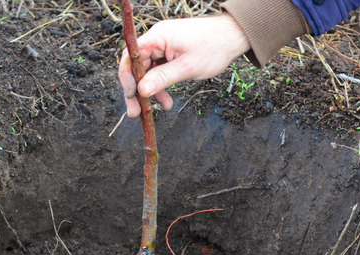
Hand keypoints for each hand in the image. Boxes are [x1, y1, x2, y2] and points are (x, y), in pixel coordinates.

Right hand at [118, 13, 250, 117]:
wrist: (232, 36)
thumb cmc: (214, 46)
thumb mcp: (188, 67)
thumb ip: (163, 78)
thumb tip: (142, 91)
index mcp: (158, 36)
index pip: (131, 56)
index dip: (127, 78)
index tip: (131, 96)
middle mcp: (156, 39)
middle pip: (136, 66)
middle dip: (136, 90)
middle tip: (136, 112)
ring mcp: (162, 46)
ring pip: (147, 71)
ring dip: (150, 91)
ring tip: (157, 109)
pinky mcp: (169, 52)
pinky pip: (158, 71)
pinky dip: (160, 85)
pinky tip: (166, 100)